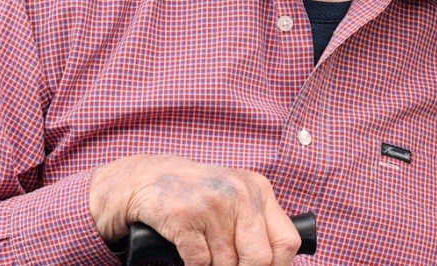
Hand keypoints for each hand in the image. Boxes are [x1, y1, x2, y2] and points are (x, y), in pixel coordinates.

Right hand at [90, 154, 299, 265]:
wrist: (149, 178)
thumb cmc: (199, 195)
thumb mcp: (236, 199)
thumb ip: (257, 227)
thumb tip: (276, 265)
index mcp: (259, 190)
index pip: (286, 241)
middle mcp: (240, 194)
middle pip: (259, 258)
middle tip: (228, 265)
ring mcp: (212, 205)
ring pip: (226, 264)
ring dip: (214, 265)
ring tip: (205, 248)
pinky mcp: (184, 217)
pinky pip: (199, 262)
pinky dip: (194, 264)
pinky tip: (189, 248)